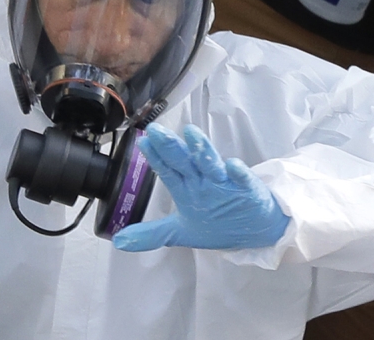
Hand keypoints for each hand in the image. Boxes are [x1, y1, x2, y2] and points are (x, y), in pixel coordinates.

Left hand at [112, 124, 288, 251]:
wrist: (256, 230)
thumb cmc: (219, 223)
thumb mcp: (180, 232)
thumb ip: (150, 234)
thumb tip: (118, 242)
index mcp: (187, 188)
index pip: (167, 170)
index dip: (154, 157)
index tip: (142, 141)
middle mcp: (203, 182)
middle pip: (184, 162)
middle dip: (170, 146)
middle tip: (156, 130)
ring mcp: (225, 184)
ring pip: (212, 165)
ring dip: (202, 150)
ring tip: (191, 134)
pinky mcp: (248, 191)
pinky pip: (243, 181)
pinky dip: (239, 173)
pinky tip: (233, 165)